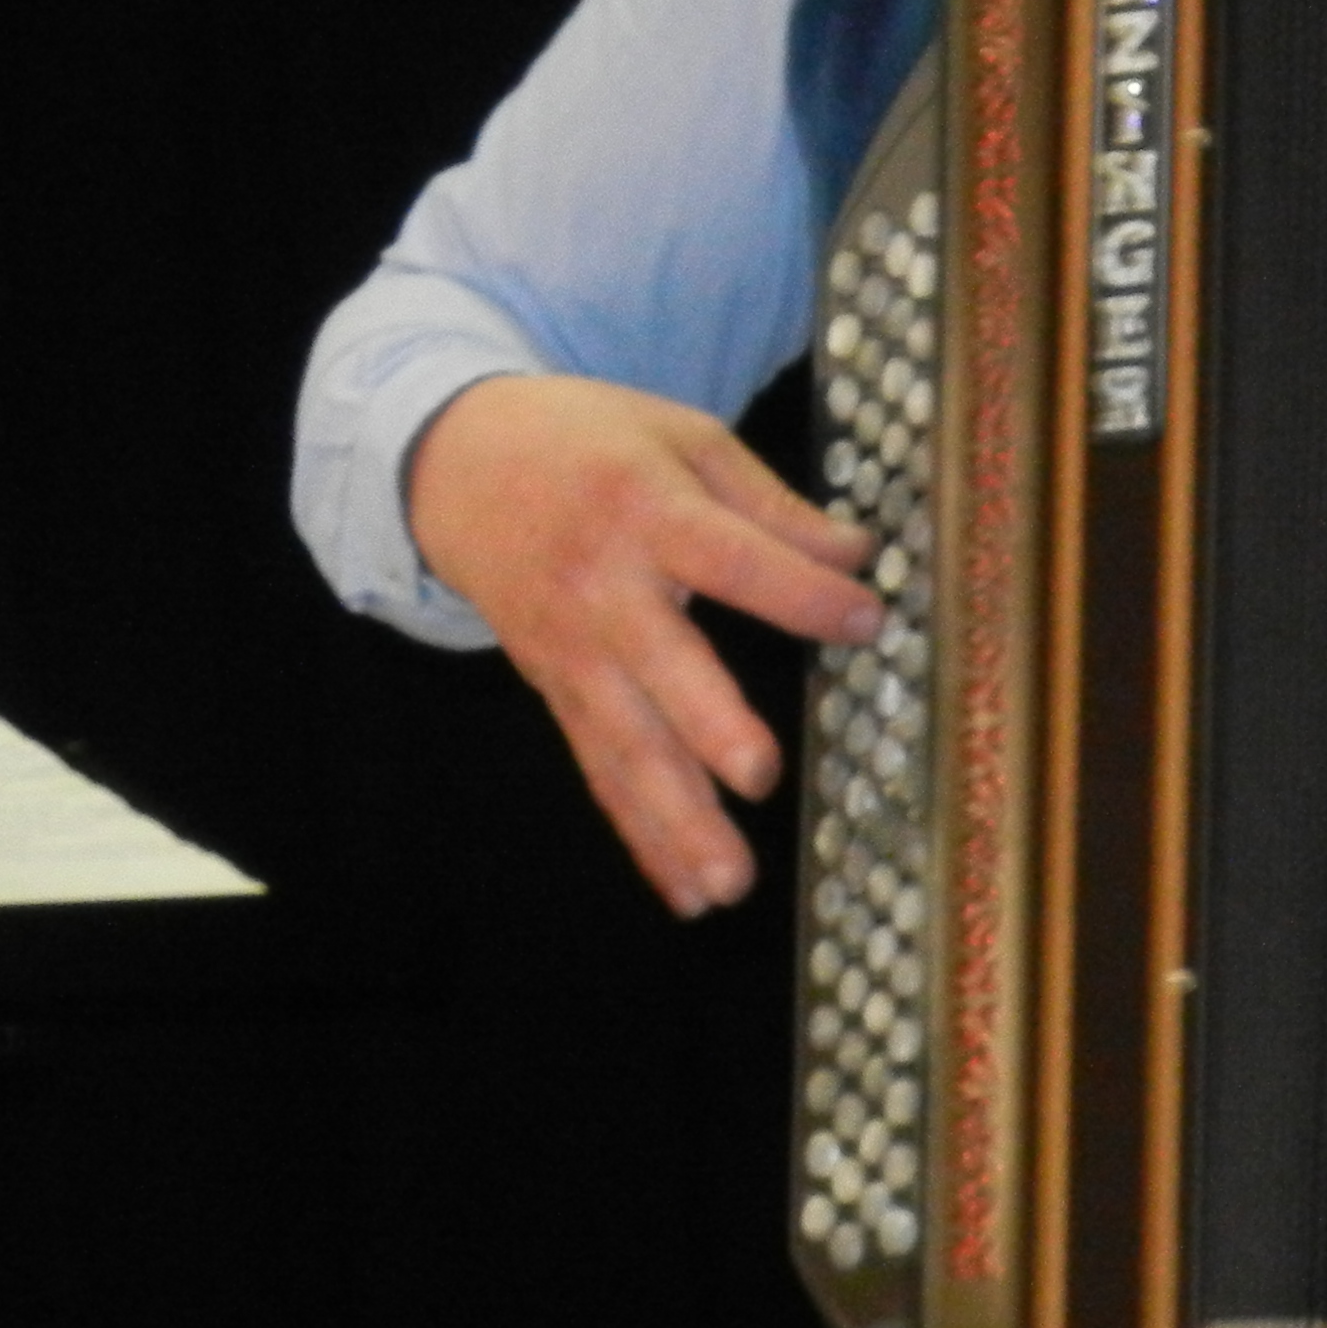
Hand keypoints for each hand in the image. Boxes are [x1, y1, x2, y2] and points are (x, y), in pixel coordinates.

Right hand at [406, 373, 879, 916]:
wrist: (457, 461)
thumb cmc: (590, 441)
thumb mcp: (683, 437)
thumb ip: (769, 504)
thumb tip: (858, 557)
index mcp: (645, 509)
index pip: (731, 557)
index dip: (800, 590)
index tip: (868, 619)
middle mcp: (603, 588)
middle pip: (660, 664)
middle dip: (707, 724)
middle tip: (759, 777)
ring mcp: (571, 650)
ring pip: (624, 744)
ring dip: (675, 820)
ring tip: (725, 884)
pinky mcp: (553, 691)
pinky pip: (599, 770)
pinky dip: (639, 835)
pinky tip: (683, 890)